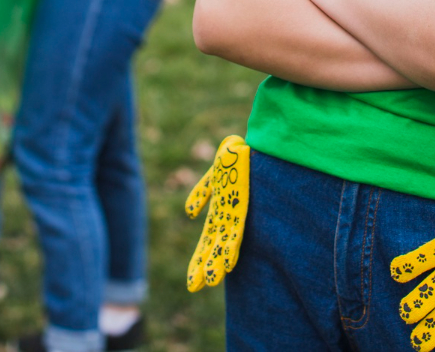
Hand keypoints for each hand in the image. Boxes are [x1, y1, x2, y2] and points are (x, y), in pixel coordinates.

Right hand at [184, 134, 250, 291]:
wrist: (245, 147)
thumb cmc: (232, 160)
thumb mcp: (212, 180)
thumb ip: (201, 194)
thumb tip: (189, 213)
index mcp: (218, 214)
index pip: (206, 243)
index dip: (198, 261)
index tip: (192, 282)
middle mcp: (226, 218)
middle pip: (213, 247)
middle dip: (204, 266)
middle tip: (194, 287)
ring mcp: (234, 213)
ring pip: (224, 244)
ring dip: (218, 262)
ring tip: (211, 281)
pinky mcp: (241, 206)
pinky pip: (235, 229)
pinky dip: (231, 246)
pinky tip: (229, 262)